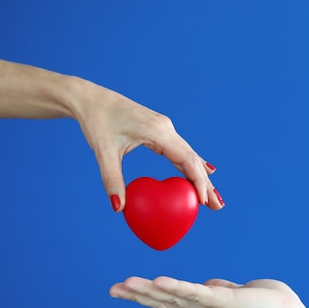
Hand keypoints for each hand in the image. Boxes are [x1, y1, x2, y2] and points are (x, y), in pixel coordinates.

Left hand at [0, 41, 223, 211]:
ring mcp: (164, 129)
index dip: (197, 181)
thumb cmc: (97, 122)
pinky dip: (190, 166)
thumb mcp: (103, 151)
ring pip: (189, 156)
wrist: (90, 99)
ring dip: (201, 177)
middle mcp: (167, 129)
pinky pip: (180, 152)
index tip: (203, 201)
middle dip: (206, 184)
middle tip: (218, 207)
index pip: (186, 159)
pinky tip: (202, 173)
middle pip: (193, 160)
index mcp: (159, 131)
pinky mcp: (159, 131)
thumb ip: (112, 179)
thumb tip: (118, 208)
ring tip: (212, 198)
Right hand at [109, 276, 308, 307]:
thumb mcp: (239, 293)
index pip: (172, 299)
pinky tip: (159, 282)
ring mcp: (214, 307)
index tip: (126, 287)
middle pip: (166, 301)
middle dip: (138, 295)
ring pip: (175, 298)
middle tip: (112, 289)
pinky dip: (178, 288)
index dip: (148, 294)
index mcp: (206, 306)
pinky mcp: (226, 302)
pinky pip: (198, 295)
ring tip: (125, 285)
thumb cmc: (268, 305)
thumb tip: (211, 284)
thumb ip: (222, 289)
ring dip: (149, 292)